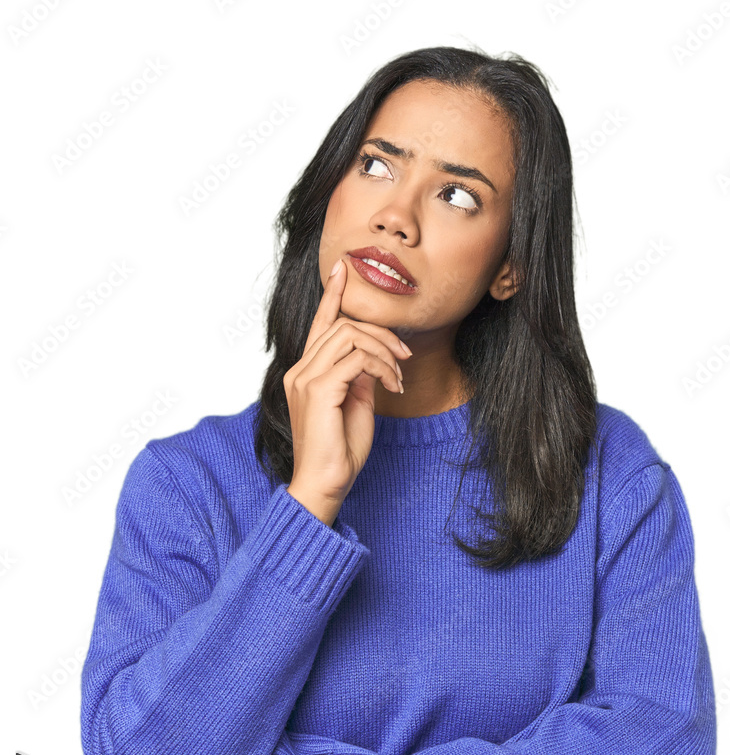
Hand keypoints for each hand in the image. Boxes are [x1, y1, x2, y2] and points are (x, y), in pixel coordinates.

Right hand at [283, 258, 412, 517]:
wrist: (325, 485)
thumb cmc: (339, 452)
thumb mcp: (355, 405)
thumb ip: (358, 378)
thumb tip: (372, 359)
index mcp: (305, 373)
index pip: (320, 325)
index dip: (332, 294)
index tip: (343, 269)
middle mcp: (299, 371)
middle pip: (342, 325)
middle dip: (381, 334)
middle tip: (404, 356)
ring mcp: (305, 378)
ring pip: (349, 335)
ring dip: (384, 350)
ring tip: (398, 375)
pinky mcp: (318, 390)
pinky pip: (357, 359)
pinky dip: (382, 367)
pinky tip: (393, 385)